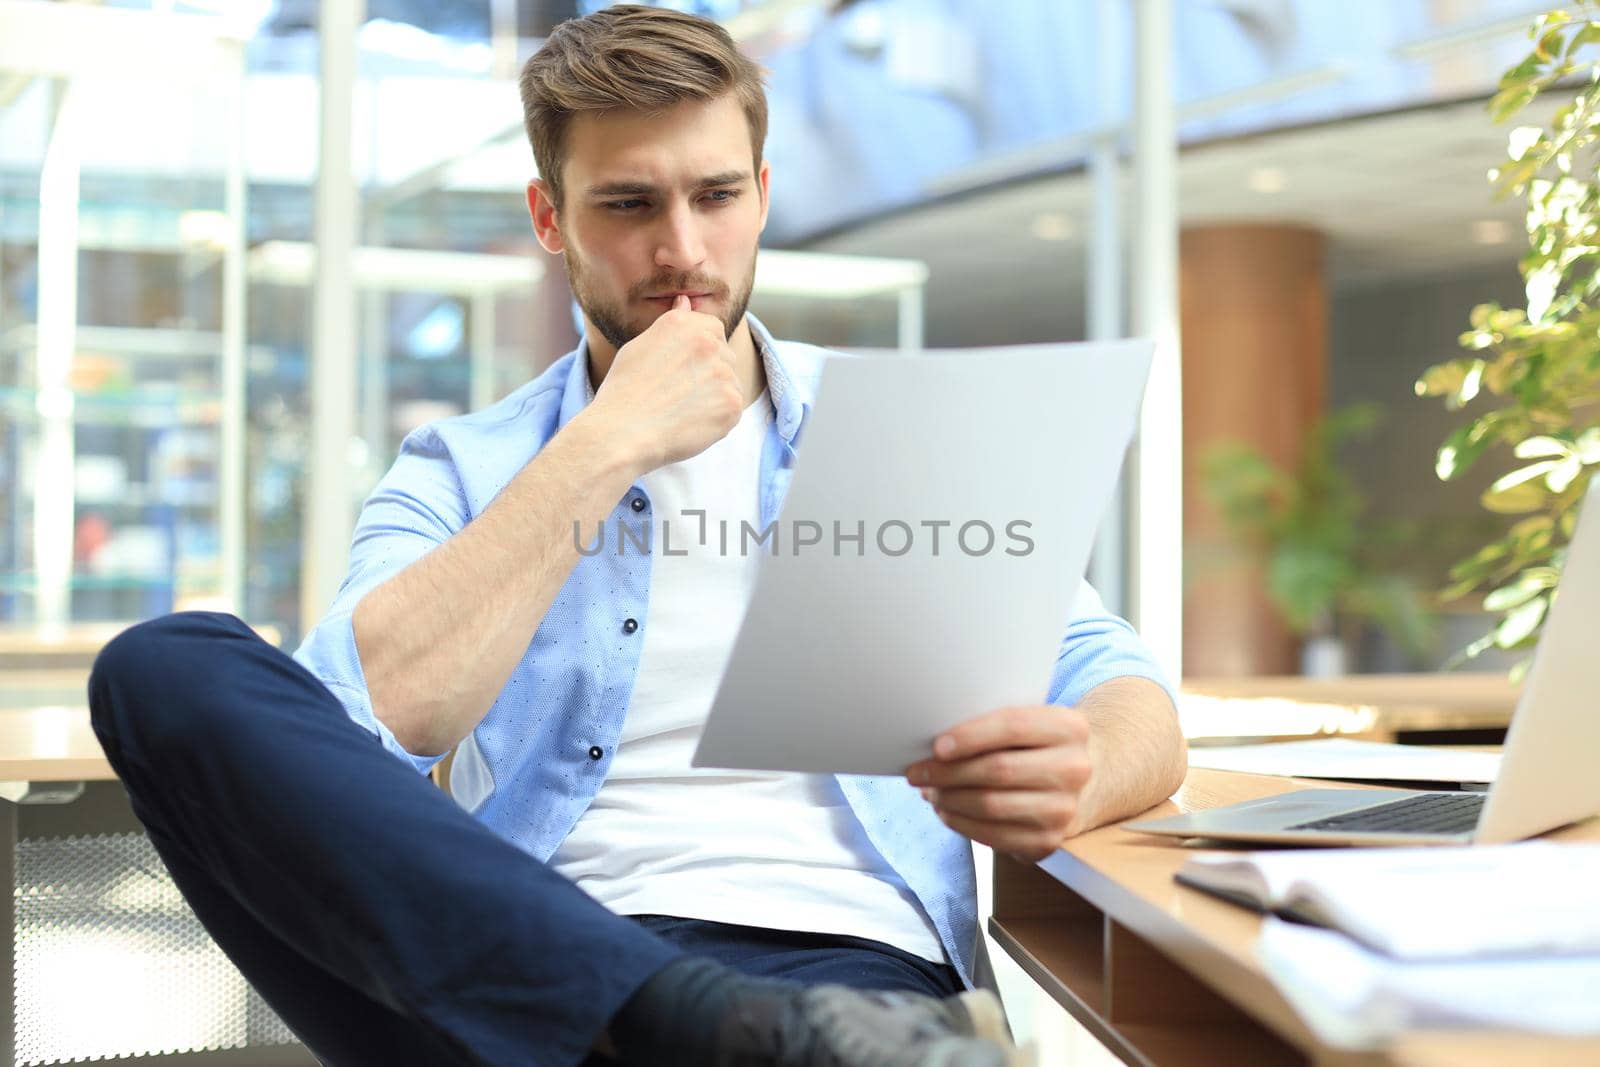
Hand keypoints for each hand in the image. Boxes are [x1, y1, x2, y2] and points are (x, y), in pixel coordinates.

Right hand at [586, 295, 743, 472]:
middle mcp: (709, 343)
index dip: (699, 352)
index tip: (683, 370)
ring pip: (730, 383)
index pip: (713, 329)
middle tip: (678, 393)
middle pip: (725, 356)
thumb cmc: (624, 391)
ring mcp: (724, 373)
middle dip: (709, 373)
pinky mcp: (732, 403)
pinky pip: (733, 409)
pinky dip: (717, 419)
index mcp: (685, 324)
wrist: (623, 432)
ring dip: (714, 396)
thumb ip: (673, 324)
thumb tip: (686, 301)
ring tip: (681, 409)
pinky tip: (690, 423)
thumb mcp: (641, 346)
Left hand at [904, 704, 1092, 862]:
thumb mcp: (1025, 723)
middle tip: (917, 773)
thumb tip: (934, 744)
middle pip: (999, 770)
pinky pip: (993, 836)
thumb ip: (991, 724)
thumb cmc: (1032, 745)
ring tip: (928, 791)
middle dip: (949, 773)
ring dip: (949, 799)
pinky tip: (945, 811)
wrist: (1071, 783)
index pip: (1013, 726)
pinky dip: (960, 823)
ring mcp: (1064, 809)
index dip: (970, 736)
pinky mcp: (1048, 841)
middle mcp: (1075, 769)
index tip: (937, 747)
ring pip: (992, 805)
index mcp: (1069, 727)